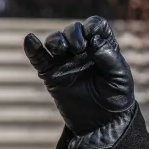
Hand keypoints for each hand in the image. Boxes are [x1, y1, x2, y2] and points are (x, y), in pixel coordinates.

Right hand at [24, 16, 135, 148]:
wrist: (102, 123)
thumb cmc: (116, 97)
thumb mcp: (119, 77)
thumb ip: (110, 58)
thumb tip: (94, 40)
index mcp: (101, 47)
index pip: (95, 26)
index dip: (92, 25)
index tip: (92, 35)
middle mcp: (83, 51)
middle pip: (73, 30)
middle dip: (73, 33)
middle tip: (79, 48)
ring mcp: (66, 61)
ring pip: (55, 41)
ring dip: (56, 40)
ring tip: (61, 50)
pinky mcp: (52, 74)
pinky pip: (39, 58)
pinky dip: (33, 48)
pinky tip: (30, 40)